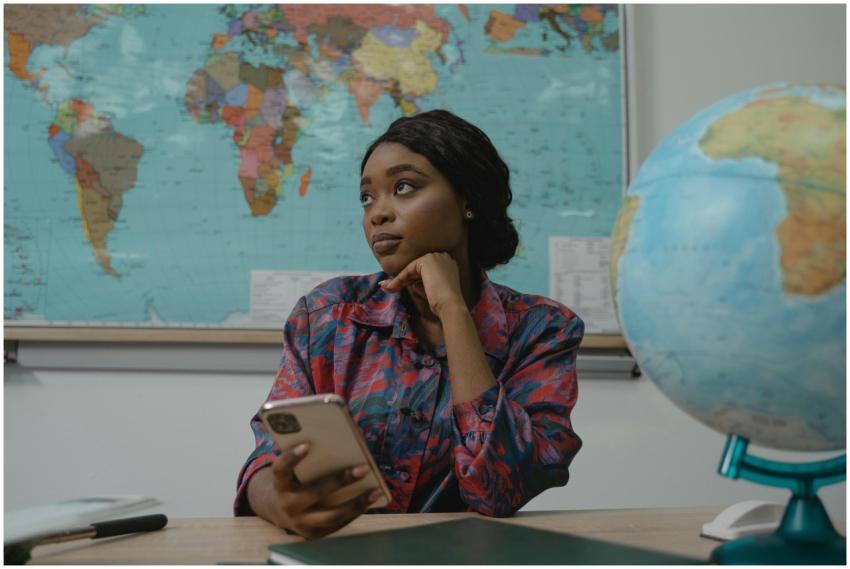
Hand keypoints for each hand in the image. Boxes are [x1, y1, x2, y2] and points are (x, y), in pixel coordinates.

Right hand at [261, 443, 383, 538]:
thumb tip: (340, 442)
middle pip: (315, 493)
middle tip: (364, 468)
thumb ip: (306, 460)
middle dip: (341, 480)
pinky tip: (369, 500)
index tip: (307, 444)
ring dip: (356, 503)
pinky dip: (355, 512)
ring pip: (332, 515)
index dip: (292, 458)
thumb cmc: (293, 480)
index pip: (281, 470)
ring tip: (375, 491)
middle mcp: (288, 505)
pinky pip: (337, 524)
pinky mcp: (313, 534)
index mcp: (280, 485)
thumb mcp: (293, 470)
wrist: (278, 510)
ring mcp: (300, 523)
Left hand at [380, 252, 465, 317]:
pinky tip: (391, 287)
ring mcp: (435, 257)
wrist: (450, 305)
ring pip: (411, 269)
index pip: (425, 270)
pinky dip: (399, 279)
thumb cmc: (442, 303)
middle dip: (402, 278)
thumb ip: (419, 283)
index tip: (398, 286)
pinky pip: (408, 270)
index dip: (411, 279)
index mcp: (447, 263)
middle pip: (417, 268)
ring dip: (398, 280)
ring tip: (387, 288)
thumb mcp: (430, 290)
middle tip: (389, 287)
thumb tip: (404, 282)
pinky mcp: (426, 261)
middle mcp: (442, 257)